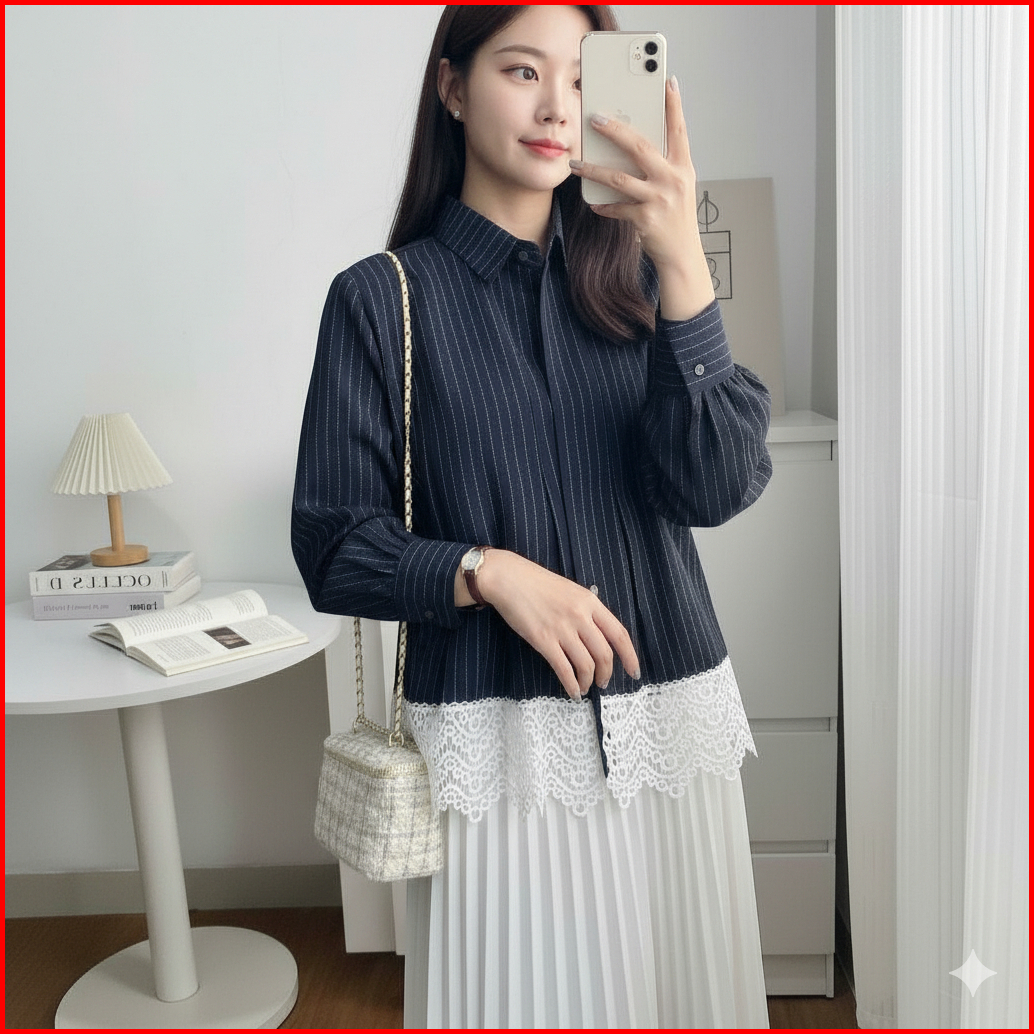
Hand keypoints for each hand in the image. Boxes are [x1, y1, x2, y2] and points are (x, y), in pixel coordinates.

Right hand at [457, 550, 639, 700]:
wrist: (509, 579)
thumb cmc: (538, 584)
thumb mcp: (571, 591)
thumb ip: (587, 611)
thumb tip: (599, 636)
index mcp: (590, 602)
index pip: (619, 634)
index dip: (630, 657)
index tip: (634, 672)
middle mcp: (580, 616)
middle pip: (604, 654)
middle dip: (607, 674)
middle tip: (603, 683)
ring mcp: (562, 629)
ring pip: (586, 665)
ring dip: (588, 681)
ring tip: (585, 687)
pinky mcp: (543, 640)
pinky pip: (564, 669)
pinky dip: (571, 685)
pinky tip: (572, 691)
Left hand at [568, 76, 714, 319]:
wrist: (682, 255)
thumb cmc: (676, 217)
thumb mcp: (677, 186)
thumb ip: (662, 164)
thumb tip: (632, 143)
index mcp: (683, 167)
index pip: (679, 129)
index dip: (674, 105)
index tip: (666, 81)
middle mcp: (673, 180)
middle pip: (640, 147)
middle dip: (616, 130)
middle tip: (595, 118)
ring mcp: (659, 199)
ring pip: (619, 178)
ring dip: (593, 169)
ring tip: (576, 163)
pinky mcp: (644, 219)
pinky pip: (616, 207)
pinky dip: (602, 205)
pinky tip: (593, 203)